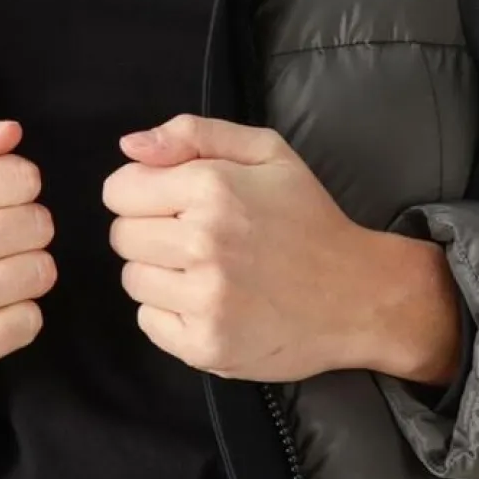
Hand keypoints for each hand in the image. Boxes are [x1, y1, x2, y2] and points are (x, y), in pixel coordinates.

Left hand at [103, 114, 463, 385]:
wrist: (359, 296)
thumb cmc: (309, 220)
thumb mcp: (267, 153)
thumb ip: (193, 134)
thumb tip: (129, 146)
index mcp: (212, 188)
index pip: (119, 191)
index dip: (142, 193)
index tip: (175, 203)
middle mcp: (202, 244)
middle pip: (122, 237)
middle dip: (151, 233)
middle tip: (199, 240)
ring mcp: (203, 299)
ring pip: (133, 280)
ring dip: (161, 275)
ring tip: (210, 272)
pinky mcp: (204, 344)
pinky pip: (148, 322)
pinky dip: (172, 314)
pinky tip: (213, 303)